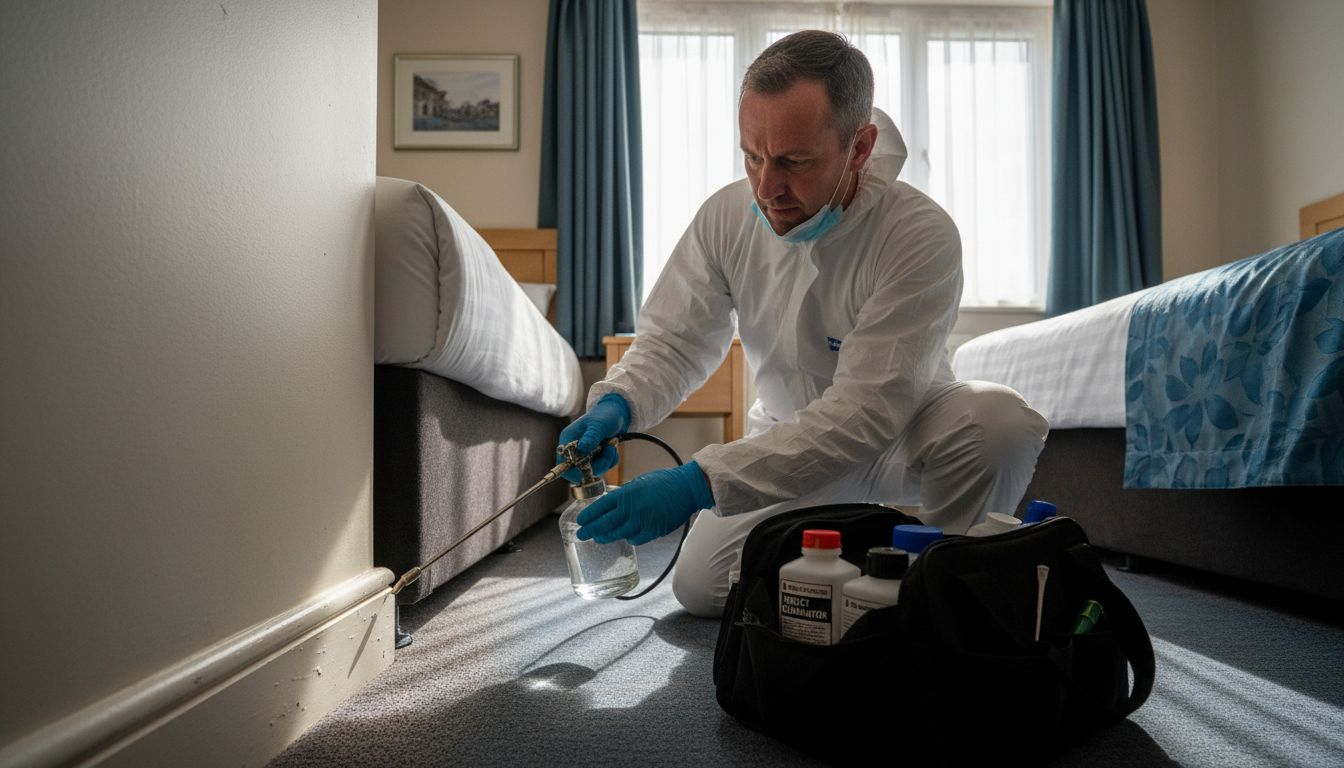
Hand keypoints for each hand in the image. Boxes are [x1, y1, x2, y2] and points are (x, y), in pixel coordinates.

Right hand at [557, 394, 630, 481]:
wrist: (617, 413)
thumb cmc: (605, 415)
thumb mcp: (598, 425)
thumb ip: (590, 437)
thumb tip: (581, 450)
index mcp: (568, 440)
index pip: (563, 465)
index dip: (574, 472)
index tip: (589, 470)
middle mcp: (574, 450)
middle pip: (580, 471)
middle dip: (597, 466)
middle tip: (608, 451)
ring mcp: (585, 454)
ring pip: (593, 471)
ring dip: (606, 461)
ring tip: (611, 446)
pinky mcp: (595, 457)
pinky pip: (603, 467)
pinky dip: (610, 461)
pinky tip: (612, 448)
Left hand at [576, 461, 714, 545]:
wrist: (686, 489)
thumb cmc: (664, 482)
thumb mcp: (638, 482)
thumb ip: (624, 494)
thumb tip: (612, 504)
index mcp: (626, 494)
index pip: (600, 507)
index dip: (588, 516)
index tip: (580, 520)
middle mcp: (631, 509)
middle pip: (604, 524)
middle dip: (590, 531)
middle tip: (581, 535)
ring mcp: (642, 522)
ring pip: (618, 534)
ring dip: (606, 537)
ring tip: (599, 537)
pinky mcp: (652, 531)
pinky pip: (635, 539)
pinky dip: (628, 538)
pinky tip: (625, 535)